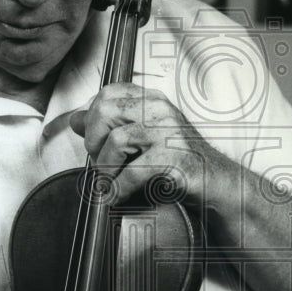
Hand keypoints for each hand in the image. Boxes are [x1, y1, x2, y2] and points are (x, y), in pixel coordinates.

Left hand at [70, 82, 231, 206]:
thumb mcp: (141, 138)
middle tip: (100, 163)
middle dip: (93, 141)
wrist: (215, 182)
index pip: (107, 94)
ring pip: (116, 141)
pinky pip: (133, 171)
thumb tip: (76, 119)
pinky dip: (119, 188)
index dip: (91, 118)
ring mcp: (168, 132)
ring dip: (105, 168)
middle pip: (105, 111)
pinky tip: (118, 196)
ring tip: (109, 182)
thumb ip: (109, 126)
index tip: (92, 141)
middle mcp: (159, 110)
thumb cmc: (178, 161)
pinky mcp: (174, 157)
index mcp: (151, 101)